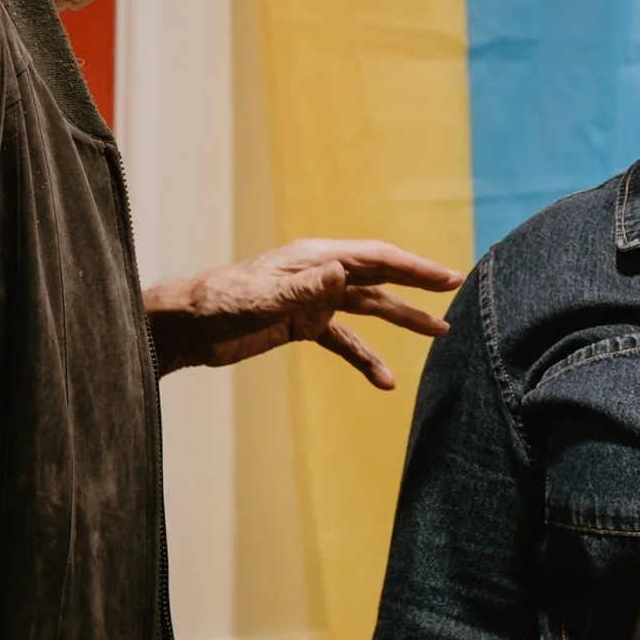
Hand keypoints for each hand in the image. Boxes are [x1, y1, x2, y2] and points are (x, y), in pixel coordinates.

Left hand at [144, 238, 458, 384]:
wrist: (184, 328)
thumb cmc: (217, 303)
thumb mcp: (262, 296)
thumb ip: (305, 286)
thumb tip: (343, 271)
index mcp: (315, 258)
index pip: (375, 259)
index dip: (413, 267)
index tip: (447, 278)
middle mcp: (320, 274)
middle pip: (380, 278)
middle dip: (417, 284)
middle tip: (455, 292)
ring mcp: (314, 300)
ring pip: (369, 308)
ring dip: (402, 320)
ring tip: (439, 333)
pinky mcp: (302, 326)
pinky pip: (344, 342)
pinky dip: (366, 358)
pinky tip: (384, 381)